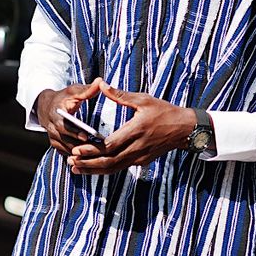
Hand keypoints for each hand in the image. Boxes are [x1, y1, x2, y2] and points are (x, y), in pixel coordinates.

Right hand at [36, 80, 101, 155]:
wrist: (47, 107)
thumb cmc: (63, 98)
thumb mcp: (73, 91)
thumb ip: (87, 89)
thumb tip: (100, 81)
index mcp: (55, 113)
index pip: (63, 125)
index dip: (74, 132)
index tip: (86, 136)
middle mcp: (51, 127)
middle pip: (65, 139)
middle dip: (80, 144)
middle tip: (96, 148)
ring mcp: (52, 137)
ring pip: (66, 148)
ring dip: (80, 152)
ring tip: (96, 153)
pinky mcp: (56, 144)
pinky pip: (66, 152)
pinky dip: (76, 155)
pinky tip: (90, 156)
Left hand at [67, 80, 194, 174]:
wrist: (184, 129)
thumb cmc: (164, 111)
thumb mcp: (143, 99)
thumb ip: (120, 95)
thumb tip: (101, 85)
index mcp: (136, 131)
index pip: (110, 146)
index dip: (92, 150)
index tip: (76, 151)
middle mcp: (137, 148)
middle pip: (109, 162)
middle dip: (88, 164)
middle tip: (71, 163)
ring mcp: (140, 157)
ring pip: (114, 168)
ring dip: (94, 170)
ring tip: (77, 169)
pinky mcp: (141, 161)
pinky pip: (120, 167)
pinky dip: (105, 169)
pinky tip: (94, 167)